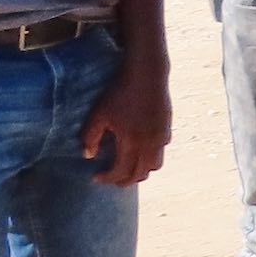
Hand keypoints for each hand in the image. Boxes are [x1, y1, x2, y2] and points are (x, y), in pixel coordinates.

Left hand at [80, 56, 170, 185]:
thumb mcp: (99, 114)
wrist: (147, 75)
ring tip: (129, 167)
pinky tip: (140, 148)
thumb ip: (91, 137)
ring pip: (154, 165)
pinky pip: (160, 151)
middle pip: (140, 174)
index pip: (121, 171)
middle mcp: (149, 144)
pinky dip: (150, 156)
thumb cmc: (120, 93)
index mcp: (131, 142)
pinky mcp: (167, 129)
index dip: (107, 178)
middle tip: (112, 179)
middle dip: (124, 180)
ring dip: (141, 171)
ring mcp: (160, 137)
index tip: (96, 177)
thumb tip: (89, 155)